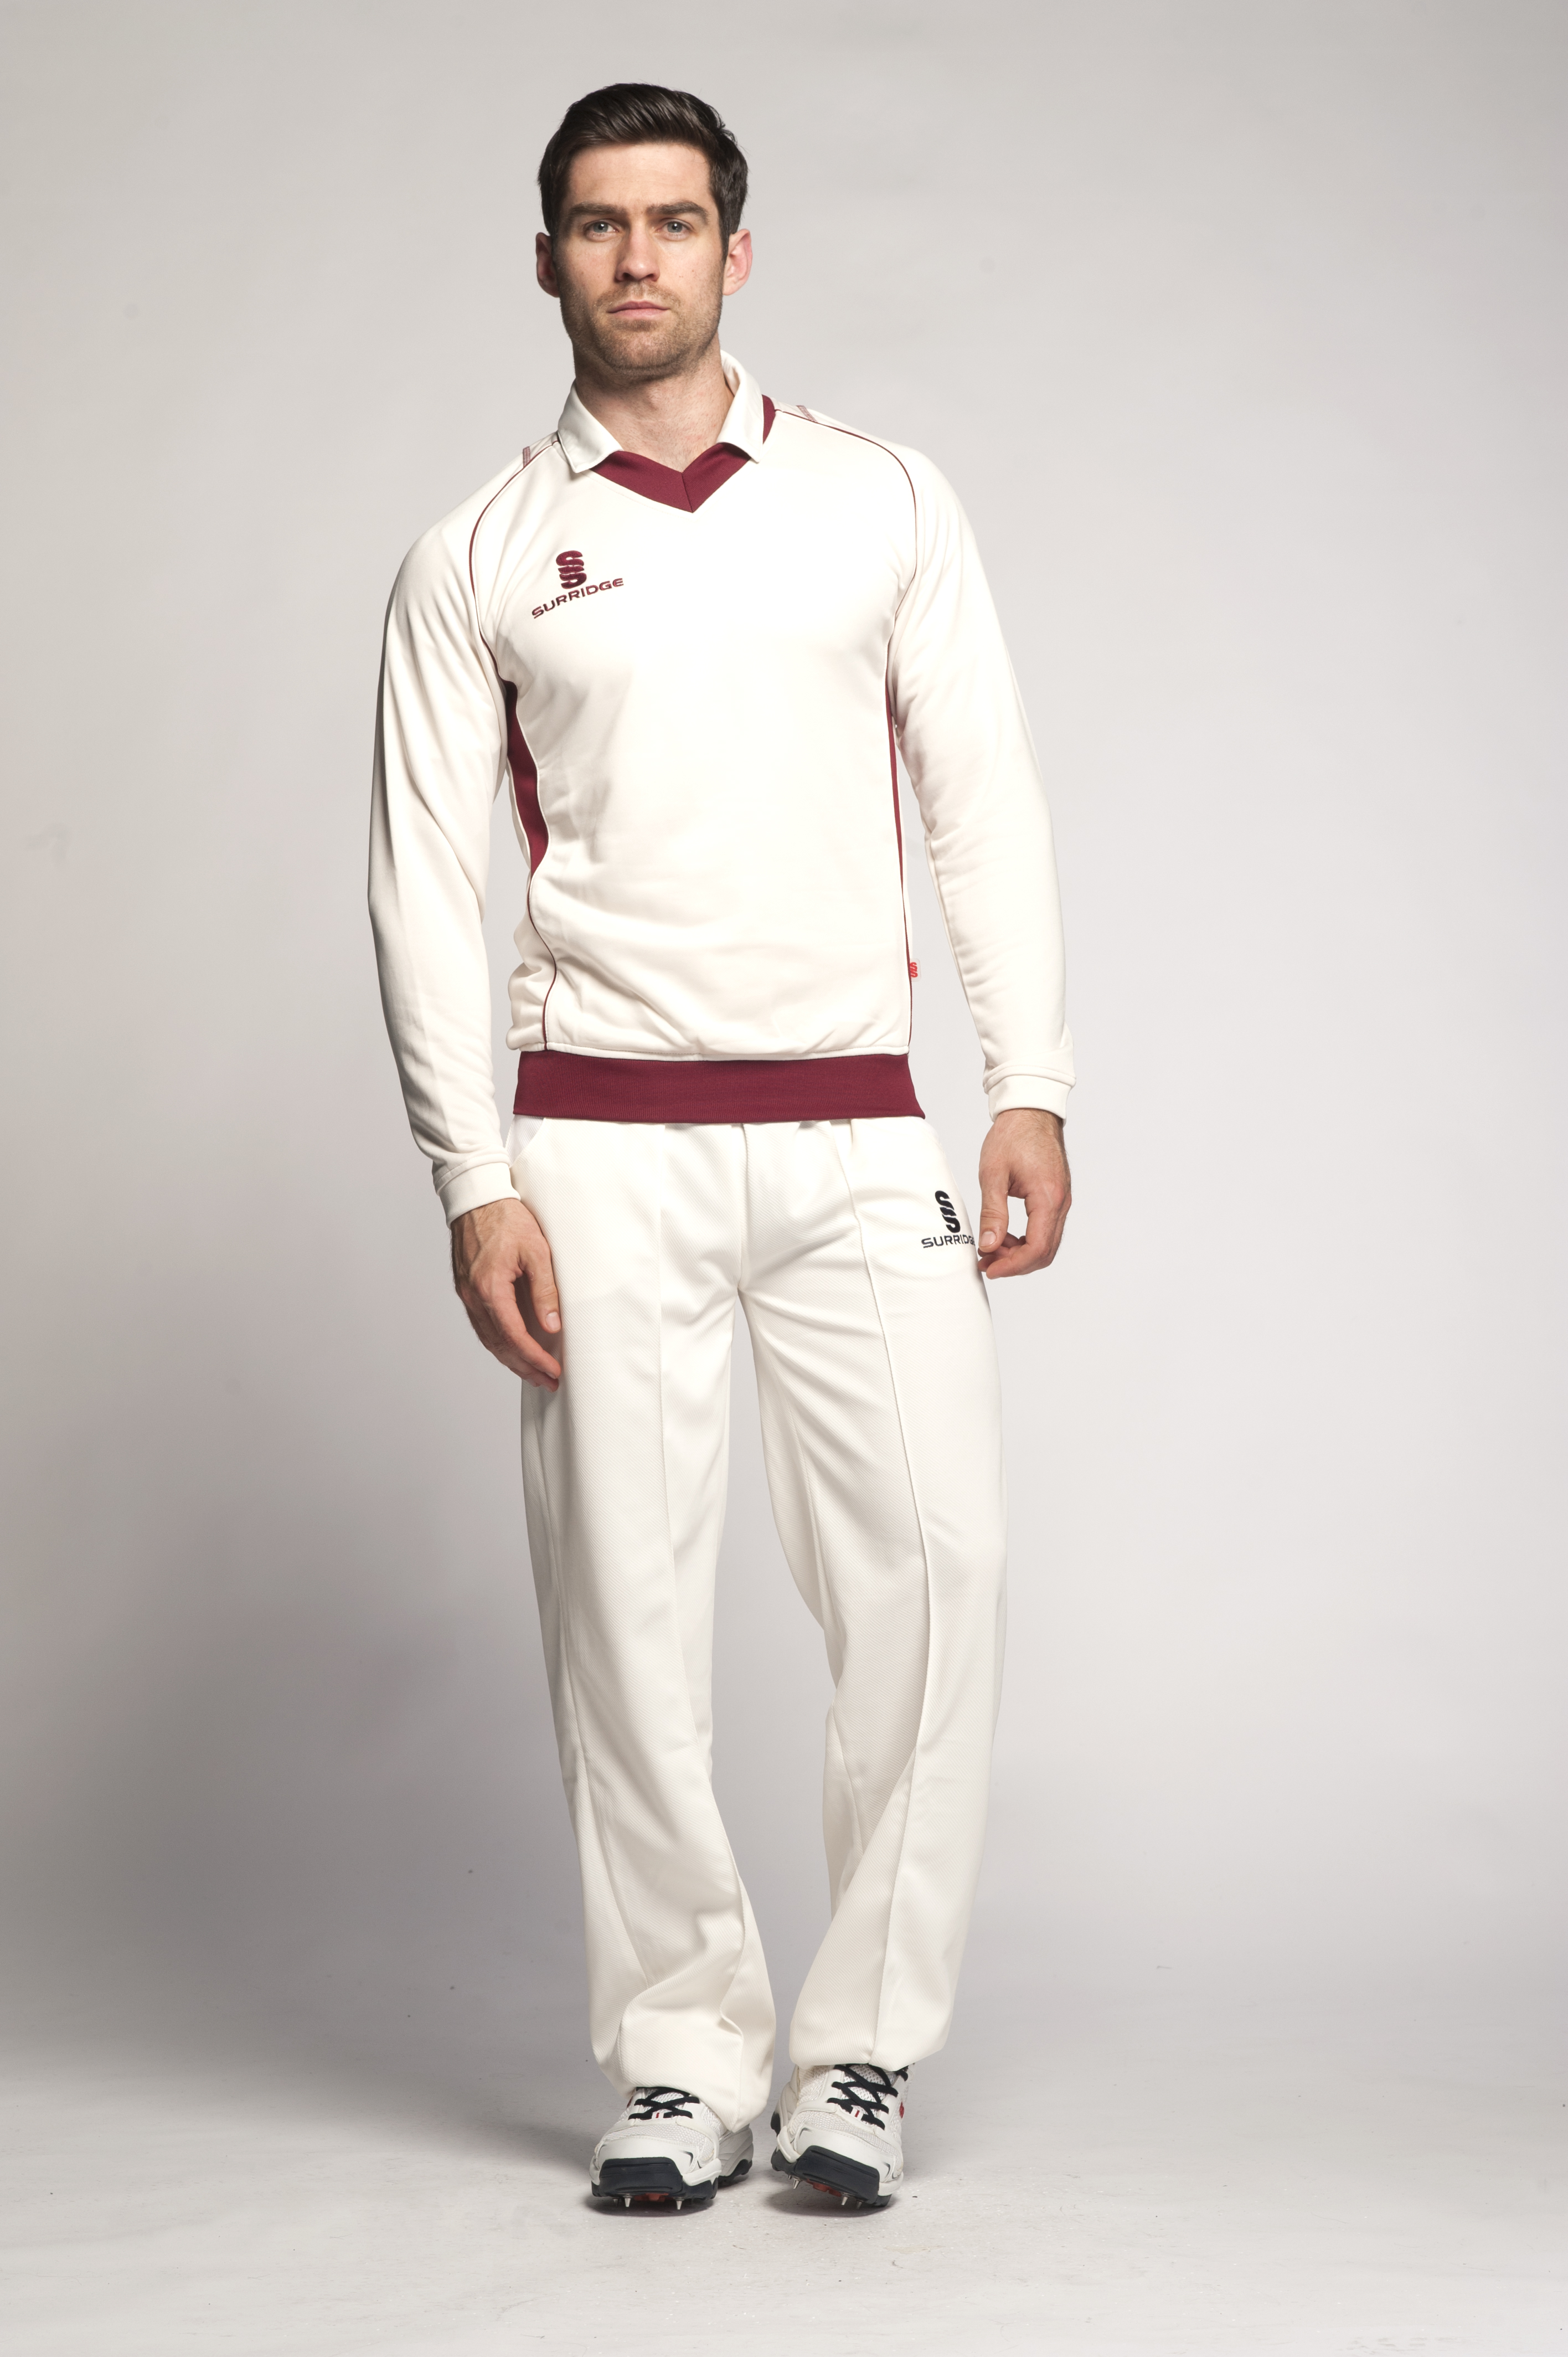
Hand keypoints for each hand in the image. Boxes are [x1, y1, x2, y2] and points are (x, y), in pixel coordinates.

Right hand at [450, 1198, 561, 1388]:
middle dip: (525, 1368)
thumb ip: (544, 1291)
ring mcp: (467, 1295)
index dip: (535, 1358)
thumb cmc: (507, 1219)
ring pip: (489, 1340)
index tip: (553, 1371)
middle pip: (499, 1346)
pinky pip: (482, 1327)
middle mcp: (473, 1297)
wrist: (477, 1199)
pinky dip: (499, 1343)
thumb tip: (551, 1326)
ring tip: (534, 1373)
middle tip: (548, 1382)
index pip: (514, 1337)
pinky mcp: (466, 1290)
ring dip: (512, 1360)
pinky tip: (514, 1349)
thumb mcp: (537, 1251)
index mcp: (490, 1289)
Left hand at [976, 1108, 1071, 1278]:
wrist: (1031, 1111)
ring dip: (1021, 1254)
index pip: (1037, 1248)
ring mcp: (1062, 1201)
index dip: (1013, 1266)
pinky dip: (1027, 1240)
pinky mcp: (1057, 1198)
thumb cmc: (1012, 1136)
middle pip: (1045, 1252)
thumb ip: (992, 1213)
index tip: (990, 1268)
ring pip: (1047, 1244)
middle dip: (1016, 1264)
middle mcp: (1061, 1202)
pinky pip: (1047, 1230)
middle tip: (987, 1262)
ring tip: (992, 1249)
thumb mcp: (993, 1174)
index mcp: (1048, 1198)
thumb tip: (989, 1246)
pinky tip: (1005, 1235)